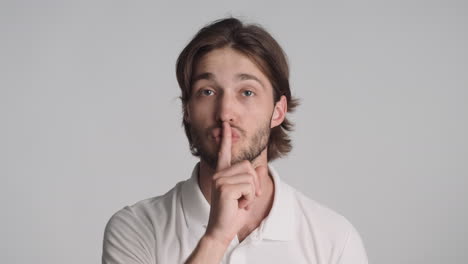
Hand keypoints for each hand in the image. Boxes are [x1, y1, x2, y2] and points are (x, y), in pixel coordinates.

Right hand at [204, 121, 265, 245]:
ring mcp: (220, 179)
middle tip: (245, 198)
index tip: (226, 125)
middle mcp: (219, 174)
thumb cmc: (232, 213)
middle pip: (248, 166)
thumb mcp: (246, 194)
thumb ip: (251, 180)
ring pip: (250, 177)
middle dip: (254, 184)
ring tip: (239, 202)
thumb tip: (259, 169)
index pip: (224, 153)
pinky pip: (249, 187)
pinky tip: (238, 205)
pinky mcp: (224, 187)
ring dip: (251, 193)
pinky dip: (249, 198)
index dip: (226, 139)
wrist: (221, 231)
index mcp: (222, 174)